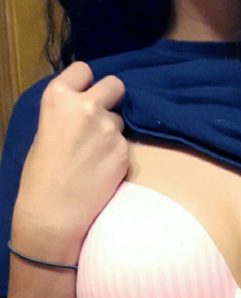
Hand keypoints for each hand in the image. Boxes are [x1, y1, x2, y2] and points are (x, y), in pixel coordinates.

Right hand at [15, 62, 127, 243]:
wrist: (54, 212)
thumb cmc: (41, 174)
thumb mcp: (46, 130)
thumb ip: (67, 113)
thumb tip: (85, 107)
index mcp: (59, 96)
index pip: (85, 70)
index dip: (87, 84)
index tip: (86, 96)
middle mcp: (87, 106)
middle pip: (115, 85)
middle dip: (111, 98)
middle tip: (102, 118)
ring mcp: (109, 129)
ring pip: (121, 120)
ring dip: (114, 132)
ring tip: (97, 155)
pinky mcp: (123, 152)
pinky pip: (126, 146)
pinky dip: (118, 156)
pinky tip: (103, 171)